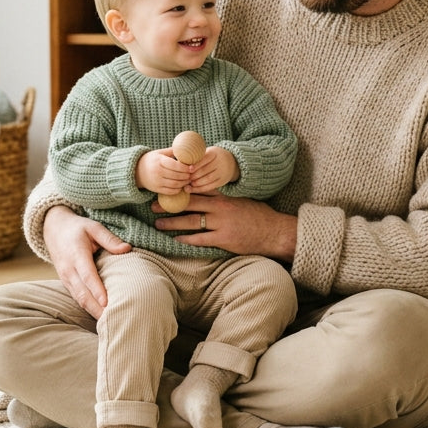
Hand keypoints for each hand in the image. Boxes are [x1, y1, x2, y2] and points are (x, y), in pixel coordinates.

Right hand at [42, 205, 130, 317]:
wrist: (53, 229)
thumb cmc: (77, 228)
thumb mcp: (93, 227)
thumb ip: (109, 238)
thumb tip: (127, 249)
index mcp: (76, 255)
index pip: (87, 276)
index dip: (97, 290)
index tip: (107, 302)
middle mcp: (69, 270)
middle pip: (83, 294)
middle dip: (97, 309)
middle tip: (113, 320)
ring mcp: (66, 278)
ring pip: (79, 300)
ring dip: (93, 312)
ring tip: (109, 324)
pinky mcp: (67, 283)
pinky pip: (78, 298)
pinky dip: (89, 308)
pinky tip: (101, 316)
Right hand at [135, 148, 192, 195]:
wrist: (137, 171)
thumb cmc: (151, 160)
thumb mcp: (159, 153)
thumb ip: (172, 151)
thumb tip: (186, 148)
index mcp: (159, 161)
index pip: (175, 165)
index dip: (185, 167)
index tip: (192, 167)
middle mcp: (157, 172)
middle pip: (176, 176)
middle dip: (186, 176)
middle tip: (192, 174)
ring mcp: (157, 181)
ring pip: (175, 184)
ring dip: (184, 183)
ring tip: (188, 180)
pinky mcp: (156, 189)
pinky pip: (170, 191)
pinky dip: (178, 190)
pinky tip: (181, 186)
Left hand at [152, 193, 296, 262]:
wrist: (274, 232)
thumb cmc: (258, 215)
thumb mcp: (241, 199)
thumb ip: (224, 195)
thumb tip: (207, 190)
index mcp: (223, 196)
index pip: (197, 189)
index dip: (179, 189)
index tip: (165, 188)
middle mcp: (220, 207)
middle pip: (189, 203)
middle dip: (170, 204)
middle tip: (153, 205)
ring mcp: (221, 223)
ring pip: (191, 221)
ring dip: (173, 222)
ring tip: (159, 224)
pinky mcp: (224, 238)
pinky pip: (200, 239)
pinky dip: (187, 239)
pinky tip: (176, 239)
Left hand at [186, 146, 237, 194]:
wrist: (231, 162)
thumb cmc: (212, 157)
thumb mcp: (208, 152)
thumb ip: (197, 156)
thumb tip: (179, 161)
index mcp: (214, 153)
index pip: (205, 159)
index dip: (196, 165)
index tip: (188, 169)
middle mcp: (220, 163)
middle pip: (206, 170)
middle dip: (194, 175)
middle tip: (185, 178)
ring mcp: (222, 172)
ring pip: (208, 179)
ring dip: (196, 183)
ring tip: (187, 184)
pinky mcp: (222, 181)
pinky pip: (210, 186)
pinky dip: (200, 188)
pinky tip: (193, 188)